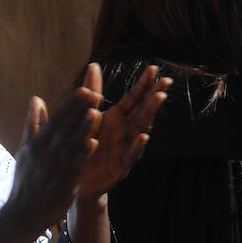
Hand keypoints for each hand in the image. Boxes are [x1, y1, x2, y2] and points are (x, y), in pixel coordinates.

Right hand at [6, 77, 102, 234]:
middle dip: (79, 110)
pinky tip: (93, 143)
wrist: (23, 214)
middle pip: (65, 128)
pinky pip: (74, 167)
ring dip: (83, 128)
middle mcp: (45, 153)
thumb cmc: (26, 180)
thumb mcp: (25, 150)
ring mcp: (54, 168)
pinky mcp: (63, 184)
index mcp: (37, 143)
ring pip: (71, 144)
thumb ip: (33, 124)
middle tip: (93, 91)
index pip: (56, 119)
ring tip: (95, 111)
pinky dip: (83, 155)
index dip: (70, 104)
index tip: (83, 88)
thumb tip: (36, 99)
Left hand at [76, 63, 169, 200]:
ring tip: (158, 98)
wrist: (76, 178)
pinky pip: (130, 155)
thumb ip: (92, 91)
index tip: (153, 69)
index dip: (143, 84)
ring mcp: (126, 147)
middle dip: (153, 96)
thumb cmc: (85, 144)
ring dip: (149, 114)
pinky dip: (137, 146)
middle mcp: (125, 130)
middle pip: (142, 110)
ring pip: (140, 129)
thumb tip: (93, 64)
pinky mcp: (121, 166)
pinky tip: (143, 136)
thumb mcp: (88, 115)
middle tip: (165, 82)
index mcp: (117, 117)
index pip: (134, 97)